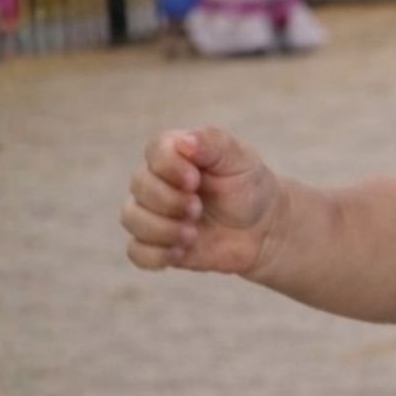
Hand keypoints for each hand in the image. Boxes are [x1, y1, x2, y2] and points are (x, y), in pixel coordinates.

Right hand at [122, 127, 284, 276]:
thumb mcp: (240, 159)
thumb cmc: (248, 187)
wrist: (263, 229)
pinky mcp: (156, 243)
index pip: (155, 151)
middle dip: (169, 200)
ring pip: (131, 218)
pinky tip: (181, 252)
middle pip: (139, 185)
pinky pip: (136, 251)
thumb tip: (183, 141)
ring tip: (192, 234)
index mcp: (176, 154)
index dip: (169, 167)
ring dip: (162, 228)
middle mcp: (157, 181)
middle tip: (198, 209)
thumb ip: (213, 143)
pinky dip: (156, 254)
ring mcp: (153, 213)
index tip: (195, 180)